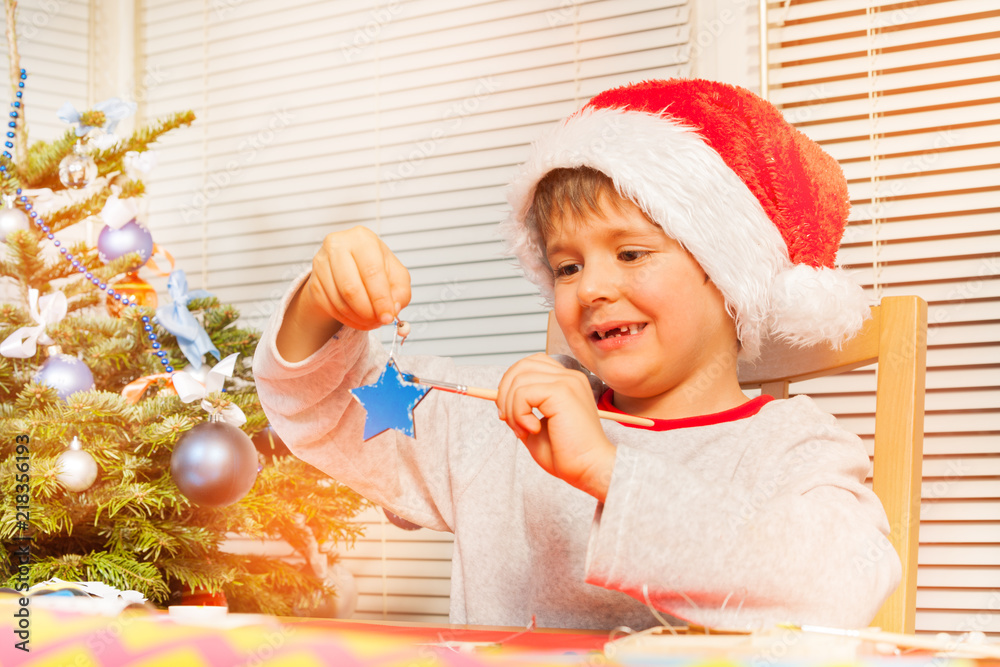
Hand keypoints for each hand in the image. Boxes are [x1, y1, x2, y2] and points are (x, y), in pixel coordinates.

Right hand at [277, 226, 409, 360]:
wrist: (348, 267)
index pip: (372, 271)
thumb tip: (393, 309)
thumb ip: (401, 292)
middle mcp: (338, 246)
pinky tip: (358, 318)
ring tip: (371, 321)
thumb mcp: (396, 275)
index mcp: (363, 239)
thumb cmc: (375, 267)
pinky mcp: (314, 281)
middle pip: (351, 288)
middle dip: (368, 311)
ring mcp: (321, 263)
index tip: (388, 317)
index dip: (381, 298)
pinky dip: (347, 319)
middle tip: (379, 321)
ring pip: (339, 300)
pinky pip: (330, 307)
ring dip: (358, 317)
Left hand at [496, 353, 615, 500]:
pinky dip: (519, 413)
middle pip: (522, 366)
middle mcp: (569, 377)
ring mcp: (567, 381)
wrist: (589, 468)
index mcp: (567, 382)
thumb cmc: (567, 454)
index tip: (509, 413)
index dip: (511, 385)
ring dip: (512, 409)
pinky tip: (533, 429)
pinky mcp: (562, 391)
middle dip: (505, 393)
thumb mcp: (534, 426)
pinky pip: (523, 392)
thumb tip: (499, 397)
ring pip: (519, 380)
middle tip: (510, 420)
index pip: (530, 364)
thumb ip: (520, 408)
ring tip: (525, 430)